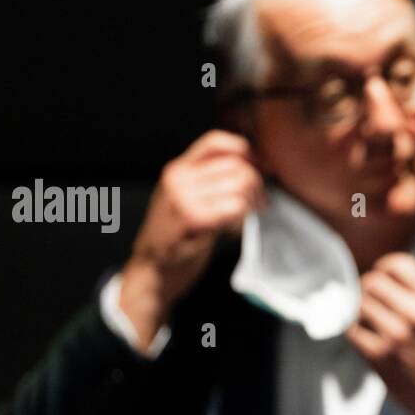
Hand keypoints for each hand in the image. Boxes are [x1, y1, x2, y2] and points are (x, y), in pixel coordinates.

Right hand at [119, 130, 265, 351]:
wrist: (153, 271)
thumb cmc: (179, 239)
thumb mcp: (190, 200)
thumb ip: (212, 181)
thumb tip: (256, 167)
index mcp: (178, 169)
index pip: (216, 142)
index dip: (245, 152)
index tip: (260, 171)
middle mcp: (178, 177)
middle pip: (237, 167)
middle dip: (257, 187)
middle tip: (260, 206)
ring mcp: (181, 196)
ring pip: (240, 186)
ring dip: (252, 205)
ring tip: (244, 220)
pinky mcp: (189, 218)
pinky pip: (234, 207)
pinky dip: (242, 219)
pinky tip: (232, 230)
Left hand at [344, 252, 414, 414]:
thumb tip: (393, 277)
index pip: (396, 264)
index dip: (385, 268)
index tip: (384, 278)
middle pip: (372, 282)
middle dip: (370, 289)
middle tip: (374, 301)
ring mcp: (395, 335)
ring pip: (359, 304)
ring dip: (362, 310)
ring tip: (372, 320)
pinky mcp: (379, 356)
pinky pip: (352, 330)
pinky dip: (355, 330)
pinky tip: (366, 336)